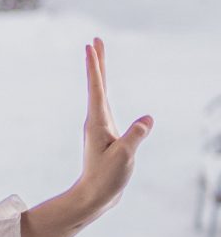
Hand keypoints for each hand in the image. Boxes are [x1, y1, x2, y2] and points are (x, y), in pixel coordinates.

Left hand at [73, 37, 152, 217]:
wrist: (94, 195)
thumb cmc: (107, 177)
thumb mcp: (124, 157)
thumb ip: (135, 137)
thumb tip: (147, 118)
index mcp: (97, 122)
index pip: (97, 88)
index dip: (94, 66)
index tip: (90, 46)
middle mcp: (95, 120)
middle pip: (98, 85)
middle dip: (97, 62)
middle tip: (95, 40)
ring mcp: (99, 126)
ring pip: (100, 93)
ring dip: (100, 73)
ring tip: (98, 56)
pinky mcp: (105, 134)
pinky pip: (105, 105)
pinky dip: (104, 91)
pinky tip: (104, 90)